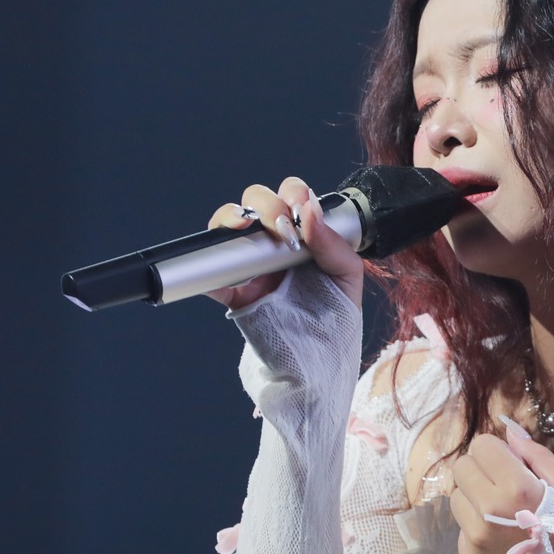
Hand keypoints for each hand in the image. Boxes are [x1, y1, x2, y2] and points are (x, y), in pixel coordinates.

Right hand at [203, 176, 363, 310]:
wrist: (319, 360)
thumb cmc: (336, 316)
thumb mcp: (347, 277)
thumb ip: (333, 244)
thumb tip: (310, 210)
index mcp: (303, 235)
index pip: (291, 196)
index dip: (292, 194)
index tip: (300, 211)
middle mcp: (275, 244)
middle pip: (256, 201)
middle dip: (266, 203)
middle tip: (281, 227)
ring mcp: (251, 266)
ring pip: (227, 226)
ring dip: (230, 218)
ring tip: (243, 227)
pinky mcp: (235, 294)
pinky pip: (211, 276)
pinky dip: (206, 270)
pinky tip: (218, 269)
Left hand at [448, 431, 553, 553]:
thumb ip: (538, 456)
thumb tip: (510, 431)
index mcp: (516, 488)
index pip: (482, 446)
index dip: (499, 454)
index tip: (513, 468)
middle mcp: (488, 510)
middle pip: (462, 467)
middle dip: (482, 471)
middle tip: (504, 488)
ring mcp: (474, 537)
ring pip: (456, 497)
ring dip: (475, 499)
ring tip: (501, 516)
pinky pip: (461, 528)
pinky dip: (476, 528)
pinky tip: (500, 541)